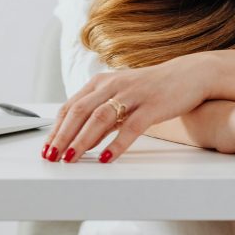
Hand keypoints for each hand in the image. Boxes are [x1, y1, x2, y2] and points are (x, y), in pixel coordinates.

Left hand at [41, 52, 213, 162]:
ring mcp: (133, 94)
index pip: (70, 106)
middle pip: (80, 111)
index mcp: (102, 82)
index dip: (56, 128)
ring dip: (82, 140)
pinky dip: (116, 144)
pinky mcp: (152, 105)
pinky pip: (131, 127)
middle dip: (62, 136)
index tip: (46, 148)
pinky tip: (107, 158)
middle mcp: (114, 84)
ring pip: (100, 118)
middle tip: (51, 157)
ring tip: (71, 159)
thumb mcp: (121, 98)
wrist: (188, 75)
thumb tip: (80, 141)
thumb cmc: (151, 89)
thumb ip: (101, 117)